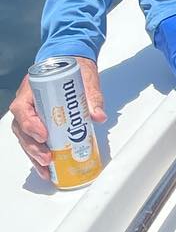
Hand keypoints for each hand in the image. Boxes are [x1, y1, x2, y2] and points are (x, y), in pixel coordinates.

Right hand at [10, 58, 104, 182]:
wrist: (71, 62)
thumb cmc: (72, 70)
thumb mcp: (85, 78)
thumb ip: (92, 96)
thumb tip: (98, 116)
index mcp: (32, 90)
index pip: (22, 109)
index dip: (30, 124)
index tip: (43, 134)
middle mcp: (27, 104)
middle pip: (22, 129)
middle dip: (33, 147)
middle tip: (47, 158)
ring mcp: (31, 115)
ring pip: (25, 138)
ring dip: (34, 155)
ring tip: (46, 169)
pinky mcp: (38, 123)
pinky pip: (34, 140)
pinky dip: (39, 155)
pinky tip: (47, 168)